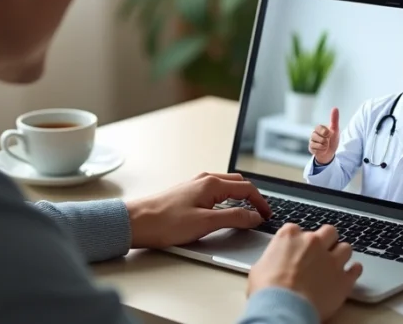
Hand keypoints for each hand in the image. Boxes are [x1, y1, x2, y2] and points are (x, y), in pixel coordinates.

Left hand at [124, 172, 271, 248]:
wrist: (135, 222)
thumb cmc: (164, 222)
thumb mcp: (205, 223)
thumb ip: (234, 218)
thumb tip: (254, 216)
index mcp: (211, 184)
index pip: (246, 188)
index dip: (260, 202)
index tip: (267, 215)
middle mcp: (203, 180)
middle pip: (237, 183)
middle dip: (252, 196)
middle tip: (260, 213)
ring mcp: (194, 186)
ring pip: (225, 187)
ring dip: (238, 197)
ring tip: (246, 213)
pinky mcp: (186, 194)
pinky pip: (213, 192)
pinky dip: (225, 200)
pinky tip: (222, 212)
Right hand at [247, 223, 363, 320]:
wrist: (283, 307)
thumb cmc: (268, 290)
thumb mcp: (259, 268)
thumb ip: (272, 259)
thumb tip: (271, 265)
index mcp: (290, 236)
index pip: (298, 229)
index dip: (299, 241)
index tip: (298, 249)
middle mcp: (313, 242)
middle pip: (328, 232)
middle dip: (326, 240)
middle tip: (321, 252)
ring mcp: (331, 259)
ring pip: (346, 247)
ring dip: (341, 254)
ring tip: (336, 264)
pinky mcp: (343, 278)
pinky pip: (356, 269)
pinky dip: (354, 271)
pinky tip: (349, 274)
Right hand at [308, 107, 339, 164]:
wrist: (331, 153)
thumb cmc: (332, 140)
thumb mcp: (335, 130)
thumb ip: (334, 119)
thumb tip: (335, 108)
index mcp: (319, 128)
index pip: (319, 128)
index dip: (325, 132)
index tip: (329, 134)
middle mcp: (314, 134)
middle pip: (316, 136)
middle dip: (324, 140)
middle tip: (327, 141)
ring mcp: (311, 141)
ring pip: (316, 143)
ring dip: (323, 146)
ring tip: (325, 146)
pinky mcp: (310, 148)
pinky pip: (315, 149)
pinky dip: (321, 150)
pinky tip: (322, 150)